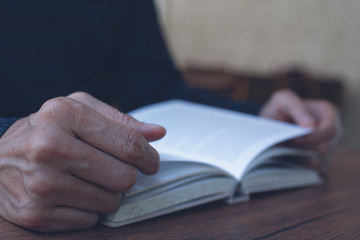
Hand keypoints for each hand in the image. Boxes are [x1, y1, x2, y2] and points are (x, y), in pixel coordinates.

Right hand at [0, 92, 164, 231]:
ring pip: (110, 202)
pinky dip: (89, 208)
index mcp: (63, 115)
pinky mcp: (36, 214)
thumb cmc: (47, 131)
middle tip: (111, 169)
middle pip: (124, 177)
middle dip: (126, 175)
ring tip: (87, 179)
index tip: (150, 162)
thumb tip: (157, 133)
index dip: (148, 156)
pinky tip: (73, 193)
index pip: (128, 144)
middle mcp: (49, 148)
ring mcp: (41, 184)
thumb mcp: (79, 110)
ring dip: (108, 193)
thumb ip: (121, 120)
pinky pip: (90, 219)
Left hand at [259, 89, 340, 168]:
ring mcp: (326, 148)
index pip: (329, 131)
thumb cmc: (278, 111)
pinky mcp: (317, 163)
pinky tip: (288, 158)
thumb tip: (311, 126)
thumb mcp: (282, 101)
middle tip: (286, 145)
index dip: (312, 137)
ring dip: (298, 158)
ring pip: (318, 162)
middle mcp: (330, 132)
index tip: (294, 138)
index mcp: (327, 113)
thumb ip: (296, 107)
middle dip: (303, 149)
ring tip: (285, 150)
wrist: (269, 127)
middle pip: (325, 149)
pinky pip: (310, 171)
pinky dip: (297, 166)